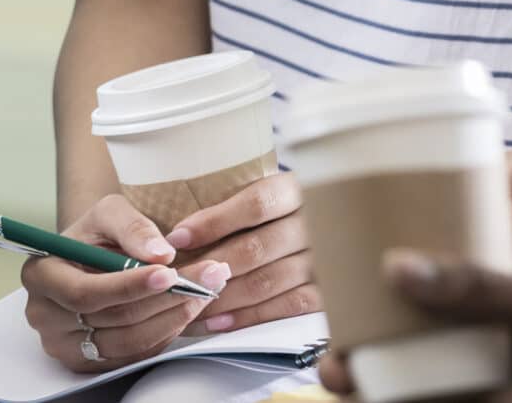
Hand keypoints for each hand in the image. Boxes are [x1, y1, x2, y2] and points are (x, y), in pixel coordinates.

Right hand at [19, 193, 232, 373]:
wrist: (88, 257)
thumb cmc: (95, 234)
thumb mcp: (108, 213)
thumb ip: (132, 226)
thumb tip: (161, 253)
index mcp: (40, 275)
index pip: (86, 292)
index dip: (129, 286)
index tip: (170, 272)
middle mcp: (45, 315)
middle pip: (112, 319)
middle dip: (164, 299)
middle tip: (206, 278)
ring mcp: (64, 345)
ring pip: (127, 342)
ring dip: (171, 318)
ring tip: (203, 292)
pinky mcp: (87, 363)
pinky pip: (133, 356)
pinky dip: (163, 334)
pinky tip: (183, 311)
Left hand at [160, 170, 314, 333]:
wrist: (336, 227)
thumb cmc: (281, 211)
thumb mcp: (265, 192)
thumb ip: (233, 201)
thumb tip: (179, 229)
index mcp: (297, 190)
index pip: (256, 204)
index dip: (214, 221)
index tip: (177, 238)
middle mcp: (314, 224)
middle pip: (257, 247)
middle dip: (210, 266)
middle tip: (175, 279)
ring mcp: (325, 261)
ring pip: (268, 281)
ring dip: (224, 296)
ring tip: (190, 303)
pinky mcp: (329, 293)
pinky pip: (288, 307)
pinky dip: (250, 316)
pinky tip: (220, 320)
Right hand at [315, 254, 511, 395]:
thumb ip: (481, 283)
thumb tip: (395, 266)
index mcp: (499, 318)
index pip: (426, 310)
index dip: (377, 308)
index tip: (338, 302)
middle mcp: (493, 360)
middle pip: (411, 359)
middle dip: (363, 361)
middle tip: (333, 363)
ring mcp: (500, 394)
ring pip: (423, 393)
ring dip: (377, 389)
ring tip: (344, 380)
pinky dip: (411, 402)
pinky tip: (381, 398)